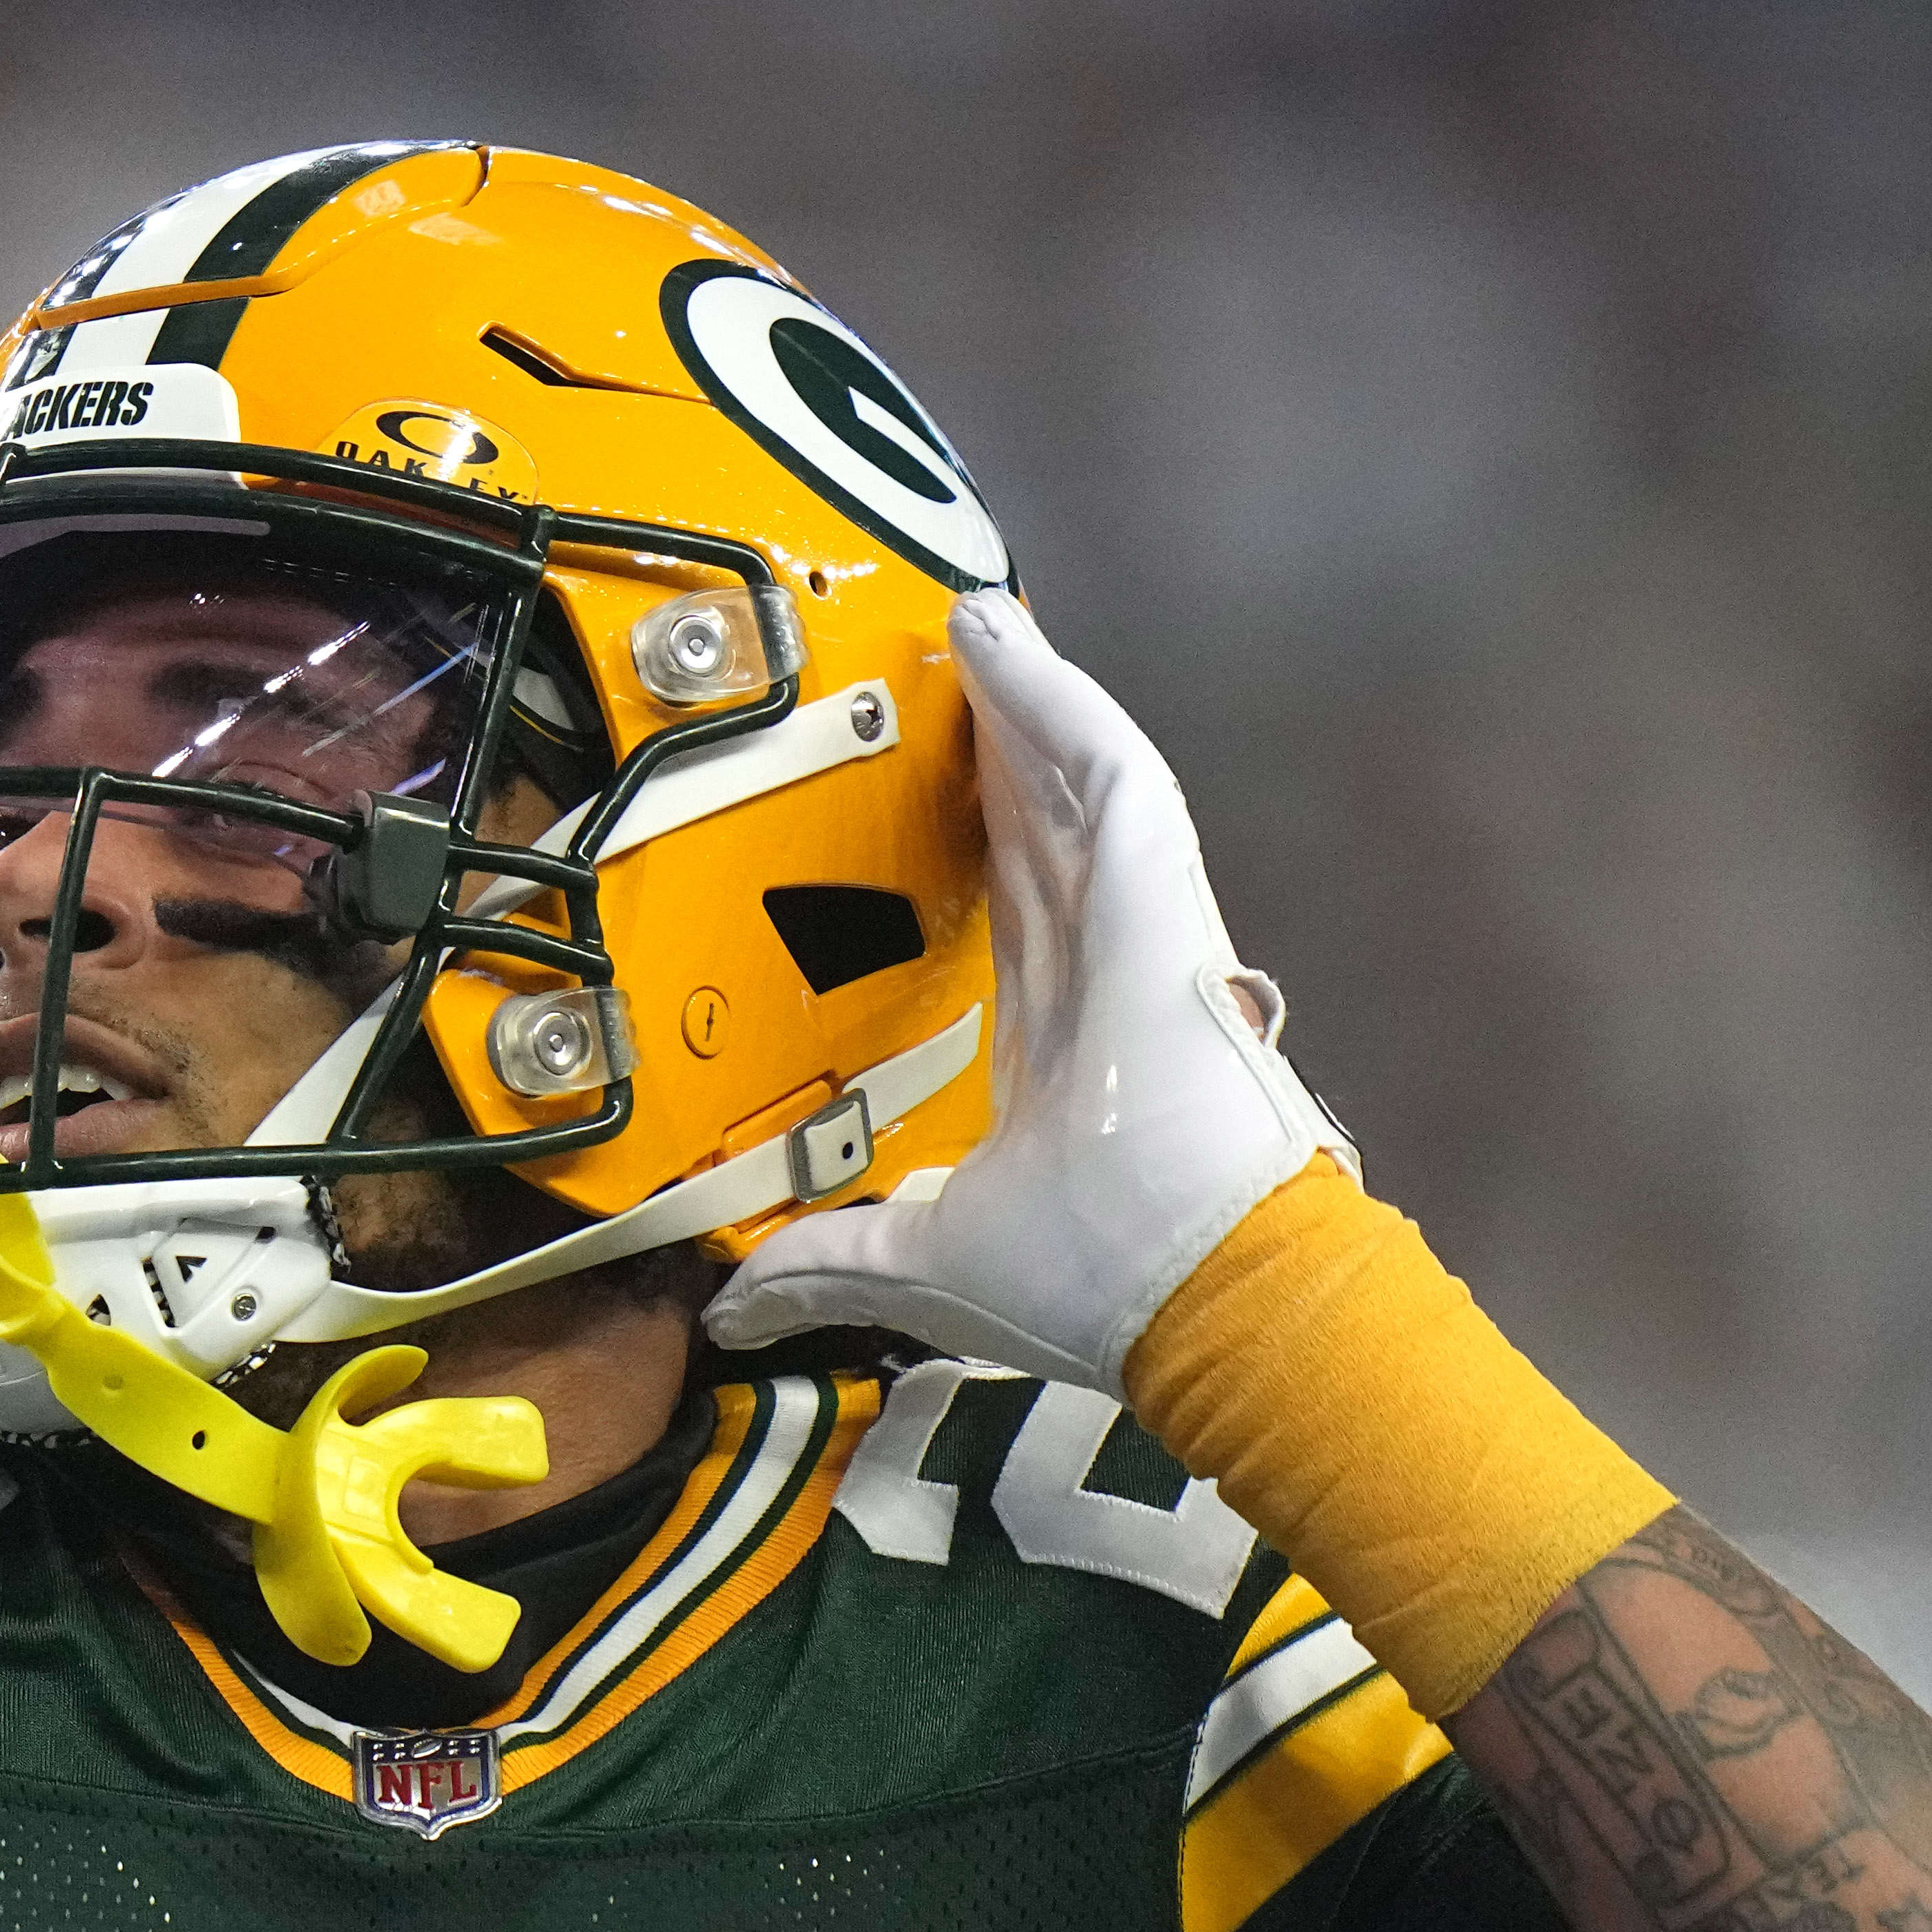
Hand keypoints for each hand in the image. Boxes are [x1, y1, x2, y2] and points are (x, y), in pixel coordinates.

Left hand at [705, 592, 1348, 1392]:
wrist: (1202, 1293)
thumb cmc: (1101, 1281)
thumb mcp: (925, 1262)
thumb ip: (825, 1260)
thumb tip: (730, 1301)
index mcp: (1065, 1049)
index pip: (1016, 918)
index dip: (978, 851)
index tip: (934, 798)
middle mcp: (1104, 974)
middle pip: (1042, 833)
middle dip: (997, 754)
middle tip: (944, 677)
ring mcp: (1141, 925)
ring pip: (1074, 781)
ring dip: (1021, 704)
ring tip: (969, 630)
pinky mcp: (1163, 894)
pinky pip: (1111, 770)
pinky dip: (1057, 702)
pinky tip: (1003, 640)